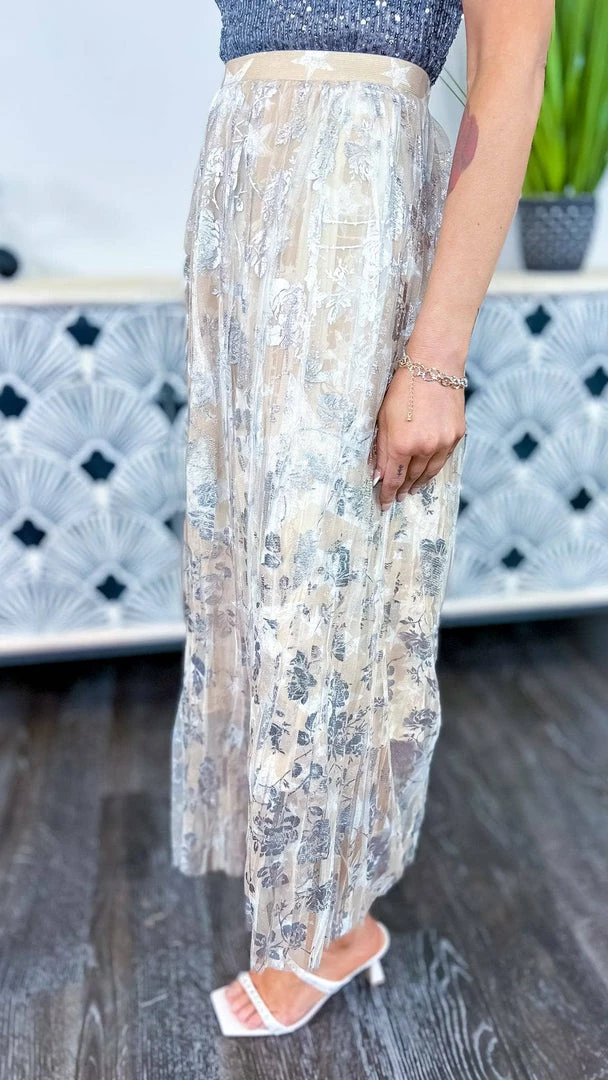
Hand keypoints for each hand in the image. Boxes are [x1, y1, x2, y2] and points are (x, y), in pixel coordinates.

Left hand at [371, 366, 465, 509]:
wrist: (435, 366)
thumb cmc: (403, 388)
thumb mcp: (383, 418)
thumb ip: (382, 449)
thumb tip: (381, 474)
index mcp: (401, 444)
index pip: (393, 479)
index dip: (387, 494)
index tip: (384, 504)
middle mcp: (424, 448)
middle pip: (411, 478)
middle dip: (402, 489)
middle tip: (397, 498)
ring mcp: (443, 443)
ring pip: (430, 472)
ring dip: (419, 483)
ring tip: (412, 490)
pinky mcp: (457, 436)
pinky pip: (443, 459)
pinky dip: (434, 468)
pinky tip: (428, 472)